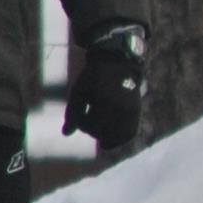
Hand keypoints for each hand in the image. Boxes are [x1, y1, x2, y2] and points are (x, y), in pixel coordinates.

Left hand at [67, 24, 147, 151]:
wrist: (118, 64)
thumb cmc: (94, 76)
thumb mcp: (79, 91)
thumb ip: (72, 112)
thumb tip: (65, 134)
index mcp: (105, 101)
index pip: (90, 126)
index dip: (81, 124)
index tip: (79, 114)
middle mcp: (121, 109)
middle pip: (103, 133)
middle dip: (93, 130)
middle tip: (88, 118)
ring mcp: (131, 112)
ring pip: (117, 137)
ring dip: (106, 136)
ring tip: (99, 125)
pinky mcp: (137, 113)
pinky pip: (129, 133)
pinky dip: (120, 138)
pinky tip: (110, 136)